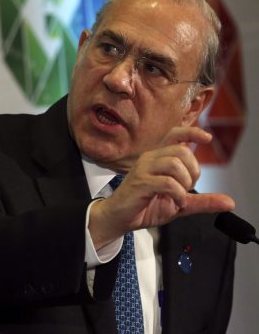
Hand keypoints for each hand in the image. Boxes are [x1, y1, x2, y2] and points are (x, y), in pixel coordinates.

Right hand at [89, 126, 234, 248]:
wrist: (121, 218)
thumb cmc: (145, 206)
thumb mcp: (180, 203)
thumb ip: (202, 201)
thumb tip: (230, 203)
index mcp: (158, 158)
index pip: (174, 135)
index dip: (191, 133)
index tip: (207, 138)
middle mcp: (150, 159)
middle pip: (181, 151)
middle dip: (193, 171)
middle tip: (187, 188)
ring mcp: (143, 169)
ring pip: (175, 164)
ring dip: (184, 183)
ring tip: (180, 197)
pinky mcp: (140, 182)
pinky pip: (167, 182)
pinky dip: (178, 194)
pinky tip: (175, 202)